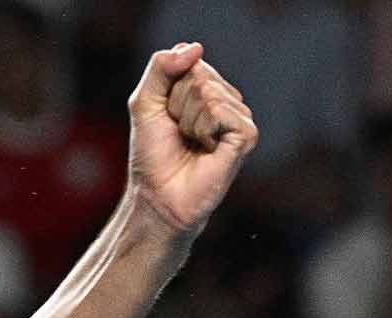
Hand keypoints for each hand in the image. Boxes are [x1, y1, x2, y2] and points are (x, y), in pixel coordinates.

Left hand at [127, 42, 258, 233]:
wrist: (158, 196)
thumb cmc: (152, 154)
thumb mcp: (144, 103)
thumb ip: (160, 69)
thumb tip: (193, 47)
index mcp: (205, 89)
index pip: (187, 61)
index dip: (166, 91)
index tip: (164, 118)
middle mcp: (226, 99)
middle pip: (198, 76)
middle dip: (176, 106)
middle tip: (176, 134)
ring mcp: (239, 117)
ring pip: (209, 93)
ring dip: (187, 121)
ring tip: (190, 143)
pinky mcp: (247, 135)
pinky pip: (222, 111)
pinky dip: (202, 130)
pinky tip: (204, 149)